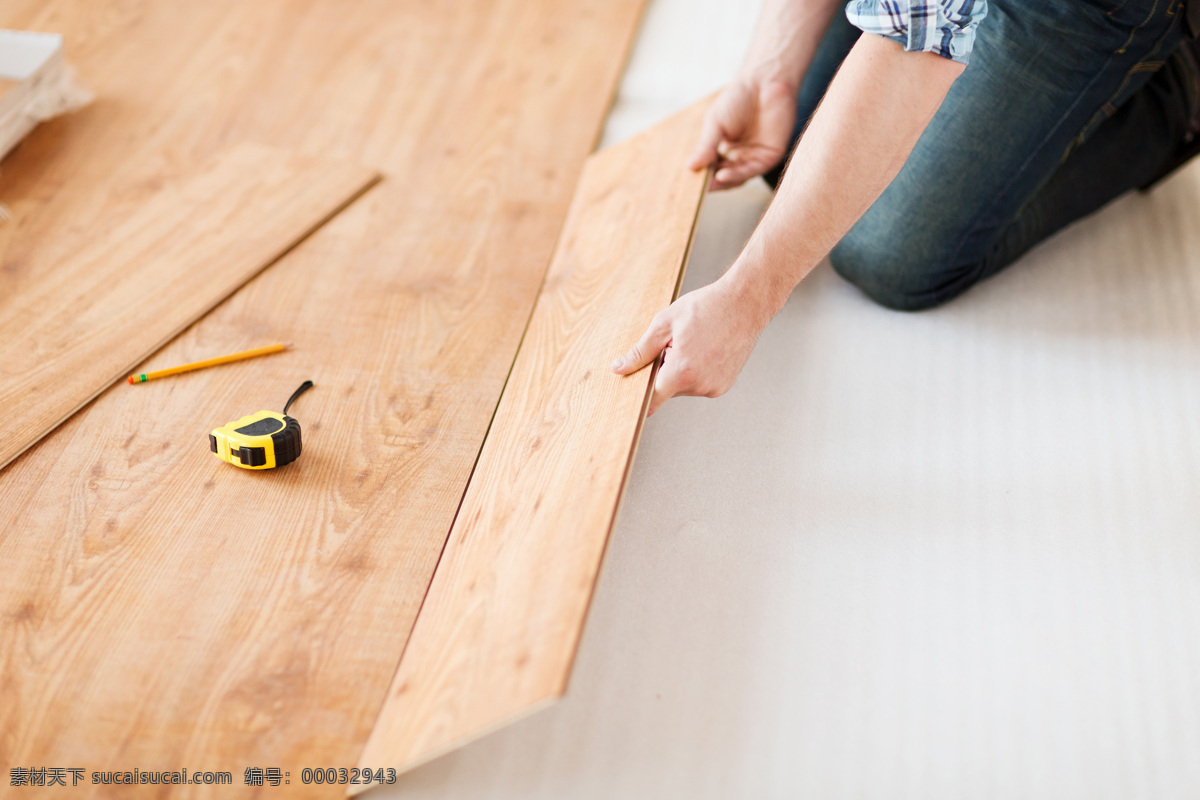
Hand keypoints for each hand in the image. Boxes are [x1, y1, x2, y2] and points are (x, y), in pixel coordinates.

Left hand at [611, 278, 768, 415]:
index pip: (651, 400)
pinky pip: (699, 384)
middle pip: (667, 390)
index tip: (631, 394)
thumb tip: (619, 368)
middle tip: (672, 345)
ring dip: (680, 371)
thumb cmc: (706, 308)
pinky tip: (705, 350)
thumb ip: (640, 352)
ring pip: (683, 387)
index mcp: (682, 371)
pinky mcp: (724, 386)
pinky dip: (696, 372)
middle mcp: (700, 385)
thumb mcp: (664, 324)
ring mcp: (714, 387)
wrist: (745, 303)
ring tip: (694, 344)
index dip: (639, 396)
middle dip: (663, 372)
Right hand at [689, 77, 797, 190]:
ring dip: (724, 181)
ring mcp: (755, 157)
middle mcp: (740, 156)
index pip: (711, 168)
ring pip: (738, 177)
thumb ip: (706, 147)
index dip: (701, 176)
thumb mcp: (716, 124)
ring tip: (711, 181)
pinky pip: (752, 170)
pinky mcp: (770, 156)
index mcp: (724, 148)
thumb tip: (690, 168)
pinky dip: (737, 174)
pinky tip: (723, 175)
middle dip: (711, 182)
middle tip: (698, 188)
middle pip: (724, 176)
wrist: (764, 81)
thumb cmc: (738, 98)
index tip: (688, 183)